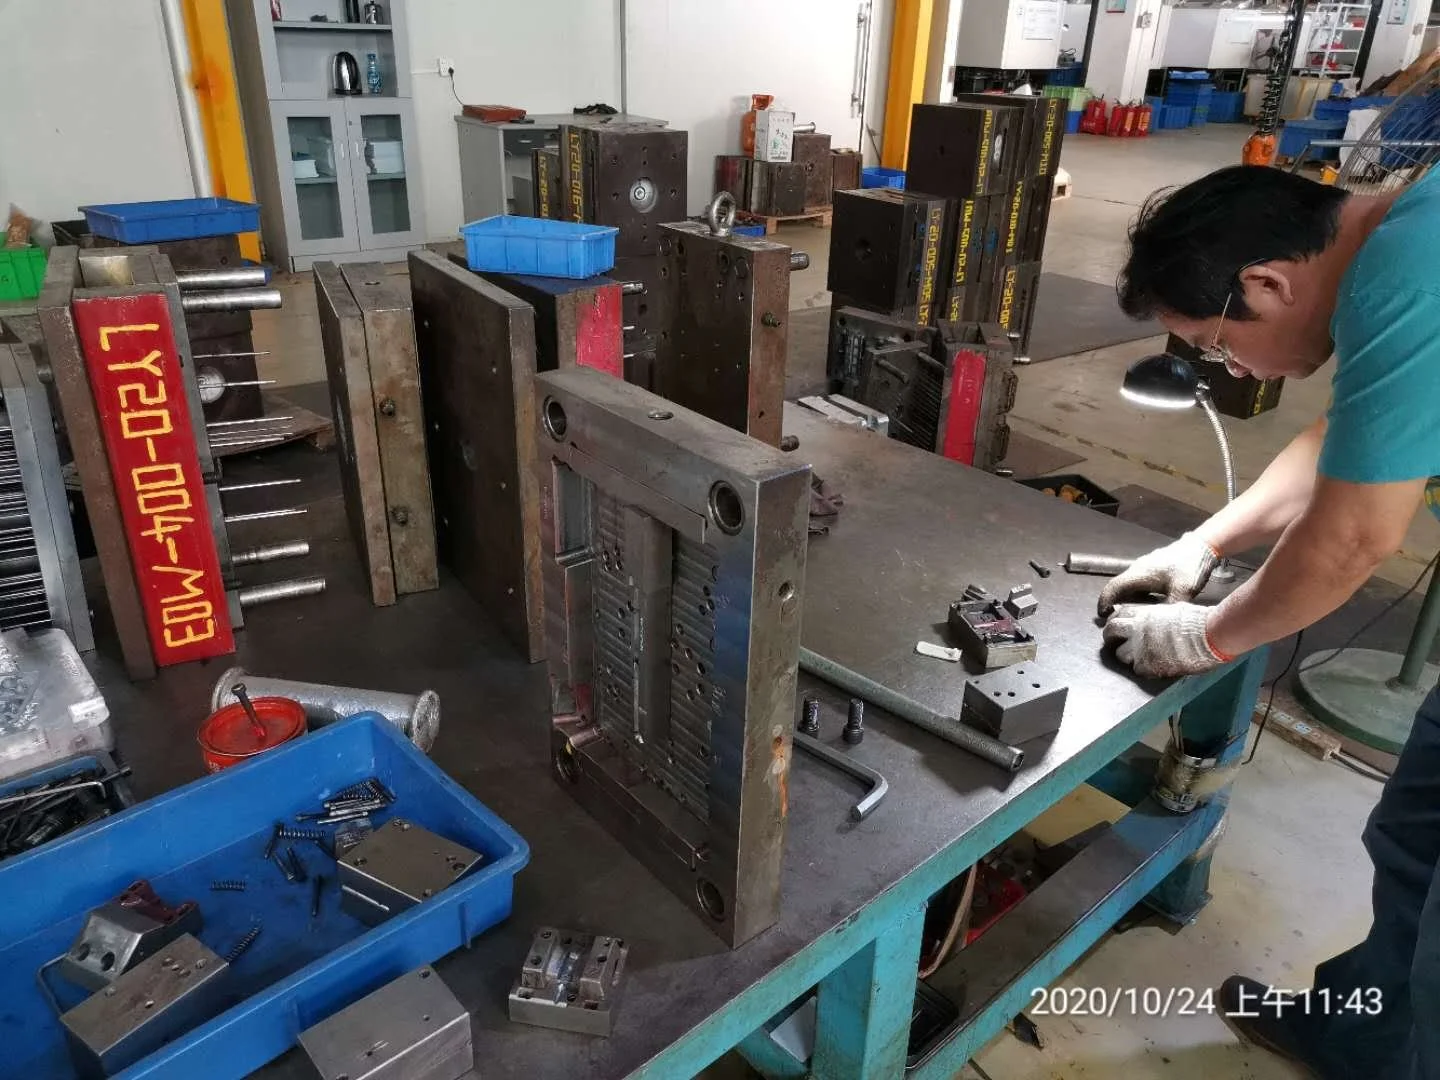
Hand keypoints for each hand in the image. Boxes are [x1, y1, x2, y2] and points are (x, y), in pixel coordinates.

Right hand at [1097, 532, 1220, 616]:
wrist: (1203, 545)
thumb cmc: (1189, 566)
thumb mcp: (1182, 590)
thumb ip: (1170, 609)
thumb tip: (1164, 629)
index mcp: (1138, 574)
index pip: (1112, 588)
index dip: (1104, 602)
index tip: (1103, 617)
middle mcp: (1137, 569)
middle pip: (1118, 588)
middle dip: (1115, 604)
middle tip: (1119, 621)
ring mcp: (1145, 567)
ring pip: (1129, 586)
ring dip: (1128, 600)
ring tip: (1134, 616)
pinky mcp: (1154, 567)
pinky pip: (1140, 584)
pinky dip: (1139, 595)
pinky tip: (1150, 605)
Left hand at [1102, 602, 1229, 677]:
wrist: (1209, 635)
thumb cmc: (1200, 620)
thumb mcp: (1176, 610)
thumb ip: (1162, 615)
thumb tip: (1161, 618)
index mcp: (1146, 613)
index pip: (1121, 613)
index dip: (1117, 619)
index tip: (1119, 625)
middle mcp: (1138, 628)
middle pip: (1111, 631)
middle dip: (1110, 637)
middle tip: (1114, 643)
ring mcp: (1140, 647)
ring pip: (1119, 654)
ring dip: (1125, 656)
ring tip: (1134, 659)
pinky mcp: (1147, 664)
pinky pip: (1137, 670)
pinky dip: (1143, 670)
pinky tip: (1152, 668)